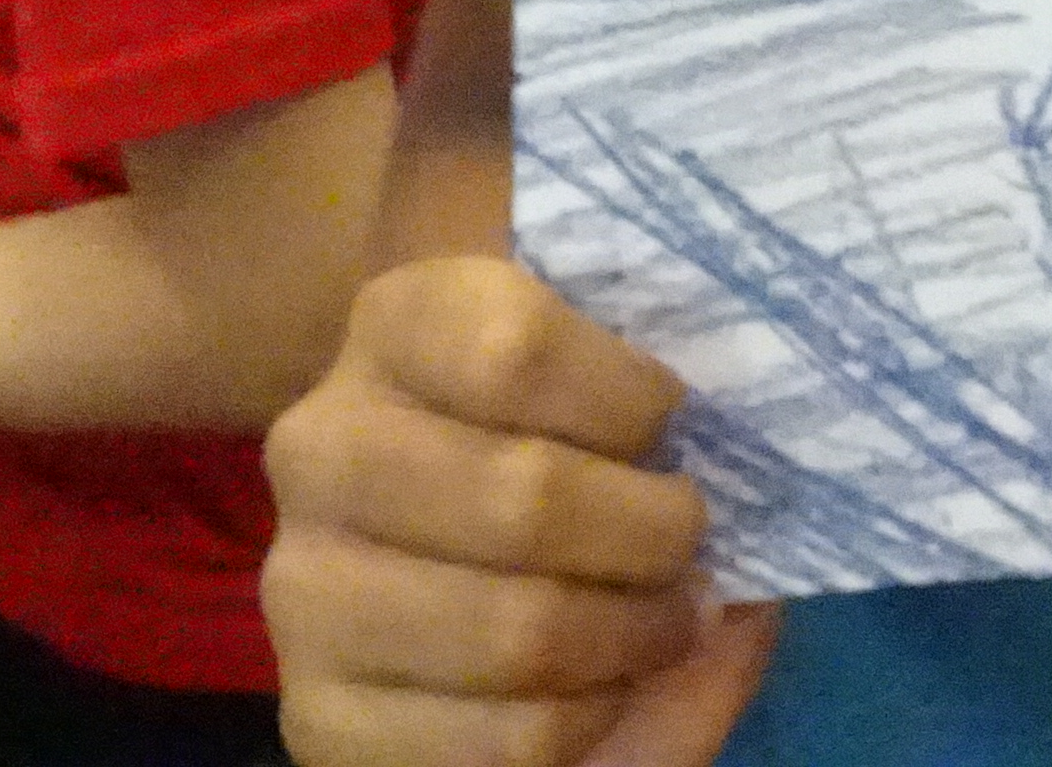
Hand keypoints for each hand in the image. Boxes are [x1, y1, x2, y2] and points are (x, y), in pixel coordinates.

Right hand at [263, 257, 777, 766]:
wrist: (438, 543)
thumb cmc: (553, 432)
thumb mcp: (601, 382)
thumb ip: (672, 411)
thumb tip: (746, 501)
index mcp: (398, 325)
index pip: (514, 348)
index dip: (628, 398)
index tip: (672, 423)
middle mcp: (323, 448)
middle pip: (524, 498)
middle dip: (650, 533)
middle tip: (690, 541)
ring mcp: (305, 590)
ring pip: (517, 633)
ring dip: (632, 636)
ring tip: (667, 619)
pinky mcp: (318, 717)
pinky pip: (501, 741)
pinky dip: (588, 721)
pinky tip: (601, 684)